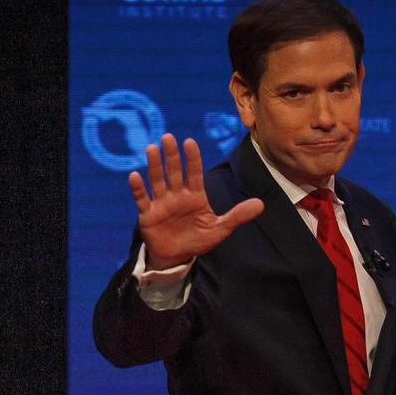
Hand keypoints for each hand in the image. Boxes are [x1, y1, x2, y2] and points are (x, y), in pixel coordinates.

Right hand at [129, 134, 263, 269]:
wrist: (177, 257)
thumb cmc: (198, 240)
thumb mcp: (220, 229)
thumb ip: (238, 215)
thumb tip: (261, 204)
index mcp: (195, 196)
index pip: (194, 173)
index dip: (192, 159)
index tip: (190, 142)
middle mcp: (177, 195)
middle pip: (174, 172)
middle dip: (171, 156)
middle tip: (168, 137)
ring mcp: (162, 203)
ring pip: (157, 181)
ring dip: (154, 166)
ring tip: (152, 148)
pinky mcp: (148, 214)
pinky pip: (142, 199)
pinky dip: (138, 189)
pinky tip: (134, 176)